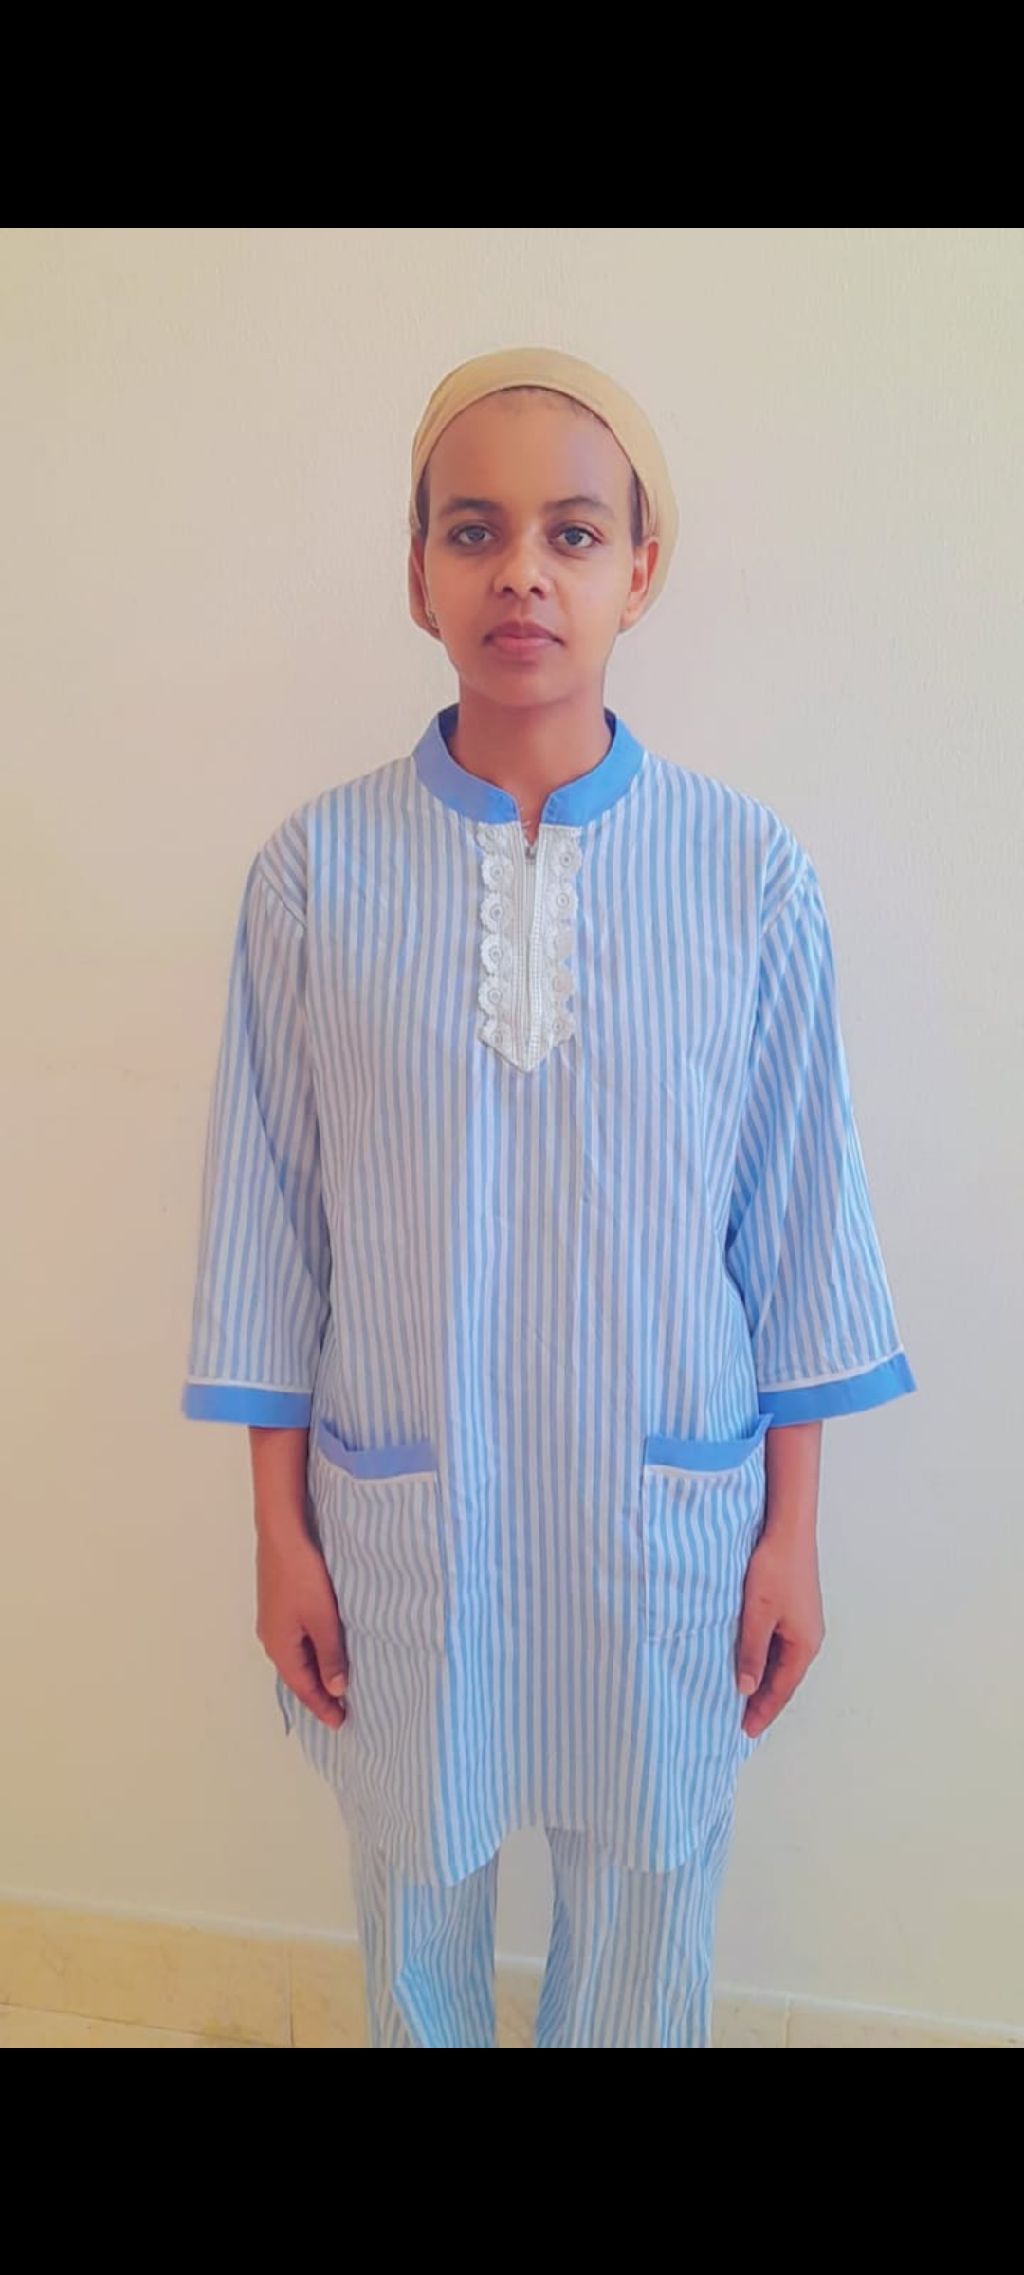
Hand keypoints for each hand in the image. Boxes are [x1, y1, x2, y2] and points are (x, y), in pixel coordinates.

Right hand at [256, 1524, 347, 1729]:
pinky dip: (310, 1654)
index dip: (322, 1706)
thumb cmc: (303, 1577)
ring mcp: (272, 1622)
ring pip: (296, 1658)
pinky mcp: (278, 1607)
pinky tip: (322, 1651)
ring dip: (314, 1673)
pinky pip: (295, 1642)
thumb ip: (331, 1655)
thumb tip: (336, 1690)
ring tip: (335, 1686)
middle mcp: (271, 1639)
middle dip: (317, 1694)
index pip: (303, 1688)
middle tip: (340, 1710)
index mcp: (280, 1647)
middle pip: (296, 1676)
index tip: (340, 1723)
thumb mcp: (323, 1620)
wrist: (282, 1534)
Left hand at [736, 1528, 824, 1737]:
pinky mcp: (795, 1610)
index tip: (746, 1730)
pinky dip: (766, 1660)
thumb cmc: (774, 1570)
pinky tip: (751, 1661)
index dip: (763, 1711)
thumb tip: (747, 1688)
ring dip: (765, 1680)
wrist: (788, 1531)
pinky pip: (780, 1646)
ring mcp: (804, 1624)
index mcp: (804, 1645)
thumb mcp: (757, 1615)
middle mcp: (809, 1638)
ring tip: (744, 1697)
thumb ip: (751, 1652)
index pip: (781, 1689)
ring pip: (782, 1662)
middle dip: (765, 1700)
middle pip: (785, 1679)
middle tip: (743, 1721)